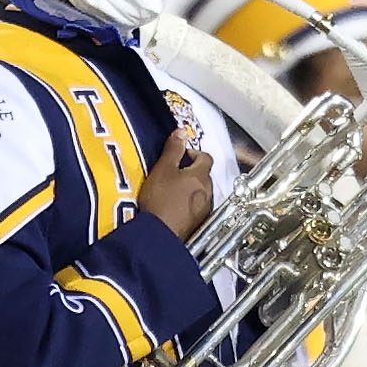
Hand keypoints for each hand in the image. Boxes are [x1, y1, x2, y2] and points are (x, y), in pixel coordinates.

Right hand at [144, 123, 217, 241]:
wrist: (159, 235)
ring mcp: (204, 210)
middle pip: (204, 176)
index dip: (194, 154)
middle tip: (174, 174)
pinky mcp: (198, 225)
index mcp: (200, 176)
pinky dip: (189, 205)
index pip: (206, 157)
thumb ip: (173, 150)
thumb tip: (182, 132)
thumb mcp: (162, 169)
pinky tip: (175, 209)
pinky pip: (197, 209)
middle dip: (192, 172)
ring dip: (191, 190)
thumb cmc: (159, 200)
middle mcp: (207, 192)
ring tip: (172, 193)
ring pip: (202, 193)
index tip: (181, 156)